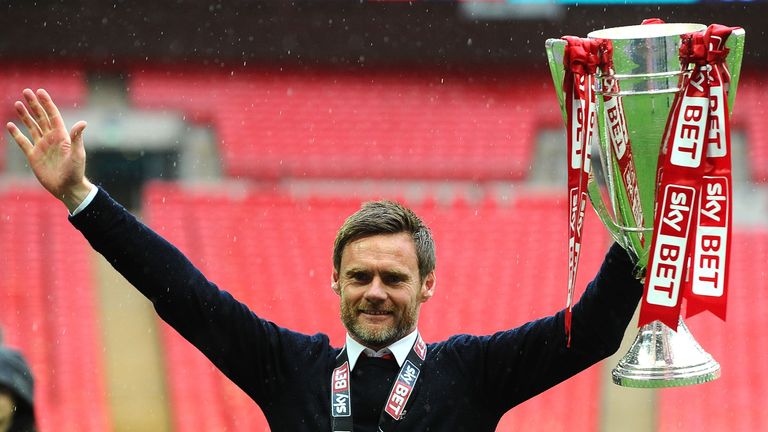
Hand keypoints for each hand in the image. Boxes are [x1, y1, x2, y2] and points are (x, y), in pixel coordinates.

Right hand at [6, 88, 92, 211]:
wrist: (67, 188)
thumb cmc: (76, 171)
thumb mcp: (77, 153)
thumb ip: (76, 137)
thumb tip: (83, 122)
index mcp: (62, 136)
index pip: (53, 115)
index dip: (46, 103)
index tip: (40, 91)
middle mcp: (51, 138)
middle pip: (41, 118)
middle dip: (34, 104)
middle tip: (26, 91)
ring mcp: (42, 146)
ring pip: (32, 127)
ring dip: (25, 116)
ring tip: (18, 104)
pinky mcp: (33, 156)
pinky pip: (23, 142)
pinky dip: (17, 134)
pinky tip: (10, 125)